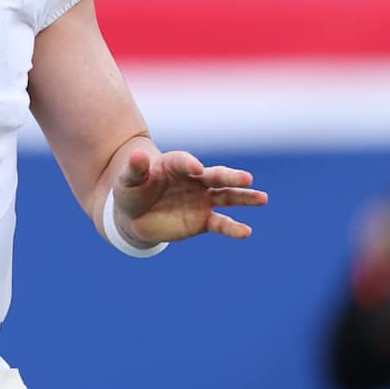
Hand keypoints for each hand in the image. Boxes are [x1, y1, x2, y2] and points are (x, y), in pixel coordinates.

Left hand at [114, 149, 265, 243]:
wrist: (134, 215)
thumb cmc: (131, 191)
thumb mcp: (127, 180)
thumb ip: (134, 169)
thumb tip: (135, 155)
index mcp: (175, 165)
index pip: (184, 162)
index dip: (189, 164)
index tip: (196, 167)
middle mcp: (194, 180)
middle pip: (214, 176)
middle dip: (229, 177)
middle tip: (247, 178)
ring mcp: (201, 200)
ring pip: (226, 196)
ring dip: (243, 198)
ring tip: (262, 198)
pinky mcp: (203, 220)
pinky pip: (220, 223)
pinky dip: (233, 228)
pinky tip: (246, 232)